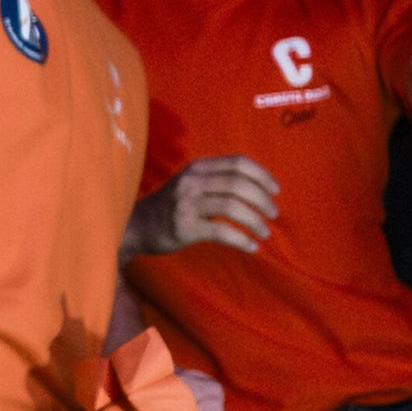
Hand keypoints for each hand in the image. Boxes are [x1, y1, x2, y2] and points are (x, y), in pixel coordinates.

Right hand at [127, 156, 276, 256]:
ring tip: (264, 232)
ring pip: (232, 207)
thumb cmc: (171, 207)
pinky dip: (242, 240)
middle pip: (238, 184)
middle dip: (262, 200)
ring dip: (255, 221)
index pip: (238, 163)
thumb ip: (217, 180)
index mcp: (197, 168)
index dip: (262, 175)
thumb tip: (261, 188)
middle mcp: (191, 182)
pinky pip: (221, 232)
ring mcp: (185, 204)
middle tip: (273, 214)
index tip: (275, 191)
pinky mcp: (184, 227)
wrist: (136, 227)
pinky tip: (252, 247)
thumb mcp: (191, 184)